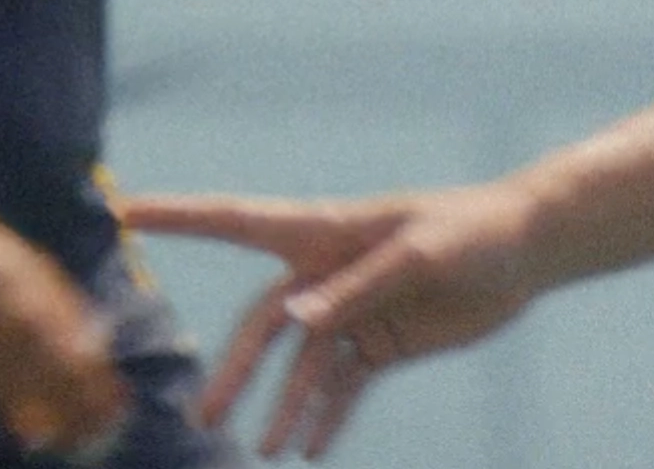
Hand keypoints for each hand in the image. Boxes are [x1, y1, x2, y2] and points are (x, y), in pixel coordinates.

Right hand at [0, 199, 126, 457]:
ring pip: (24, 400)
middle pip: (56, 389)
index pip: (81, 365)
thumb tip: (95, 348)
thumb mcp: (47, 278)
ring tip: (71, 442)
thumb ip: (70, 315)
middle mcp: (17, 339)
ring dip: (52, 423)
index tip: (118, 410)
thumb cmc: (2, 256)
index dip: (100, 392)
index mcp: (44, 314)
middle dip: (81, 414)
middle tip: (100, 435)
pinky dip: (14, 416)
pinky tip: (29, 432)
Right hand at [121, 184, 540, 459]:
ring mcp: (350, 311)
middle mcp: (326, 274)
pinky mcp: (379, 342)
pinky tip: (307, 449)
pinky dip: (325, 417)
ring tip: (265, 450)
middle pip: (264, 327)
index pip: (238, 221)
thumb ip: (357, 287)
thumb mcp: (418, 254)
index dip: (180, 216)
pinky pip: (341, 386)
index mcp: (326, 232)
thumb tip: (292, 320)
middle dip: (236, 371)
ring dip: (282, 407)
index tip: (124, 210)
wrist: (529, 250)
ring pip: (300, 367)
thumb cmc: (472, 231)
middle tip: (207, 418)